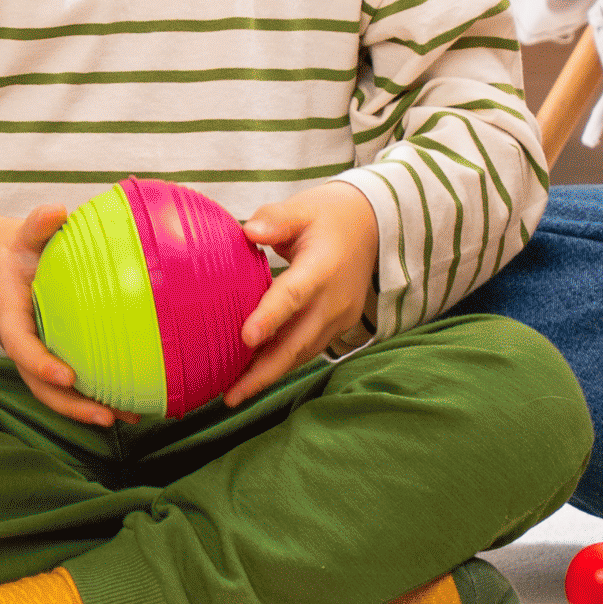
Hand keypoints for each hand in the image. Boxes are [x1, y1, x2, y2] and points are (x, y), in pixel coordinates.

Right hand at [0, 205, 118, 423]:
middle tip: (107, 417)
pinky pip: (72, 385)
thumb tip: (57, 211)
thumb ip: (36, 225)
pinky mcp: (52, 358)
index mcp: (10, 319)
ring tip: (129, 419)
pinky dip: (98, 396)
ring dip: (90, 410)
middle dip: (73, 406)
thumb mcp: (20, 235)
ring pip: (58, 394)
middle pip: (42, 387)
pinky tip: (133, 403)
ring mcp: (36, 356)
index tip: (66, 376)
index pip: (21, 347)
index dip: (40, 365)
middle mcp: (23, 345)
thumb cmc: (14, 251)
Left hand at [224, 179, 379, 405]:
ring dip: (268, 375)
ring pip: (301, 353)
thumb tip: (249, 231)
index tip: (246, 338)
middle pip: (297, 342)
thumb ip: (276, 219)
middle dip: (263, 372)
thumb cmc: (328, 216)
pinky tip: (253, 376)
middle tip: (231, 395)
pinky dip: (281, 364)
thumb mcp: (303, 207)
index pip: (294, 296)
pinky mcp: (337, 328)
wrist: (371, 227)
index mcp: (323, 268)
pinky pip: (307, 350)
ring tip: (234, 394)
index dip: (271, 318)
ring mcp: (338, 319)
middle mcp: (334, 300)